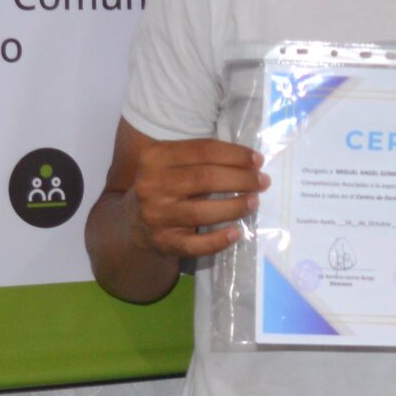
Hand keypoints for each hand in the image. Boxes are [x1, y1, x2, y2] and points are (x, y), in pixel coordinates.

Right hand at [127, 136, 267, 259]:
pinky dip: (218, 240)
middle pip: (205, 179)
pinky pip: (195, 245)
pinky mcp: (162, 242)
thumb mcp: (171, 164)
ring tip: (254, 202)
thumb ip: (202, 158)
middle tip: (262, 181)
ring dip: (235, 207)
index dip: (235, 155)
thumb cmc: (164, 186)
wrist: (132, 223)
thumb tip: (250, 162)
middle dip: (241, 179)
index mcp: (155, 157)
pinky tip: (236, 233)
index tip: (258, 160)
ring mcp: (155, 215)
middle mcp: (151, 185)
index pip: (203, 150)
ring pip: (202, 212)